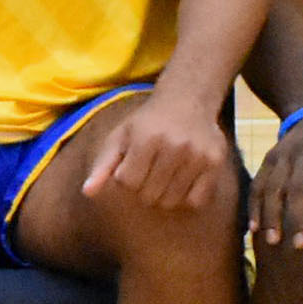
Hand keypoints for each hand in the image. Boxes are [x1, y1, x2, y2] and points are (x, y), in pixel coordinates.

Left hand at [81, 91, 239, 213]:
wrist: (187, 101)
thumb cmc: (148, 123)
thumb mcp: (121, 137)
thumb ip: (103, 165)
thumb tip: (87, 193)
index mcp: (146, 138)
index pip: (128, 183)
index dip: (126, 178)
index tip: (132, 164)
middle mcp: (174, 146)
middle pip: (149, 195)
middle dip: (144, 188)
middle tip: (149, 169)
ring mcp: (197, 156)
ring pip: (171, 202)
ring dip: (163, 194)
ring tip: (164, 174)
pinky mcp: (215, 164)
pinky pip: (195, 201)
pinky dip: (186, 198)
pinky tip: (182, 180)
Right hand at [248, 105, 302, 250]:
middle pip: (298, 187)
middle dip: (297, 217)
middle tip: (301, 246)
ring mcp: (284, 153)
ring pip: (273, 186)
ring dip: (271, 214)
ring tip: (272, 242)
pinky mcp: (270, 157)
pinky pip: (259, 182)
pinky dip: (254, 205)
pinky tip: (253, 228)